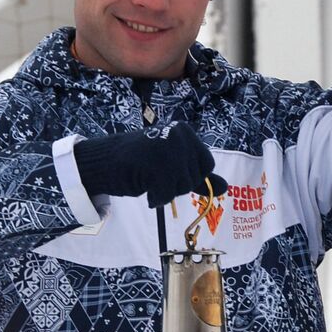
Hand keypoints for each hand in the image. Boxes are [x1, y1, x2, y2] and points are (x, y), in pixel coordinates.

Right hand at [73, 122, 227, 207]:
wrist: (105, 161)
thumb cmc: (141, 163)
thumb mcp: (174, 167)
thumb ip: (199, 176)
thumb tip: (225, 187)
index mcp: (185, 132)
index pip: (207, 164)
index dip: (190, 175)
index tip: (169, 169)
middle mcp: (179, 136)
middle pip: (194, 177)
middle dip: (177, 184)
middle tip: (155, 173)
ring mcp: (168, 149)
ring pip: (182, 187)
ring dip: (165, 191)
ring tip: (148, 177)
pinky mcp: (157, 164)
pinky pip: (168, 194)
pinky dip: (157, 198)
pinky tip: (145, 187)